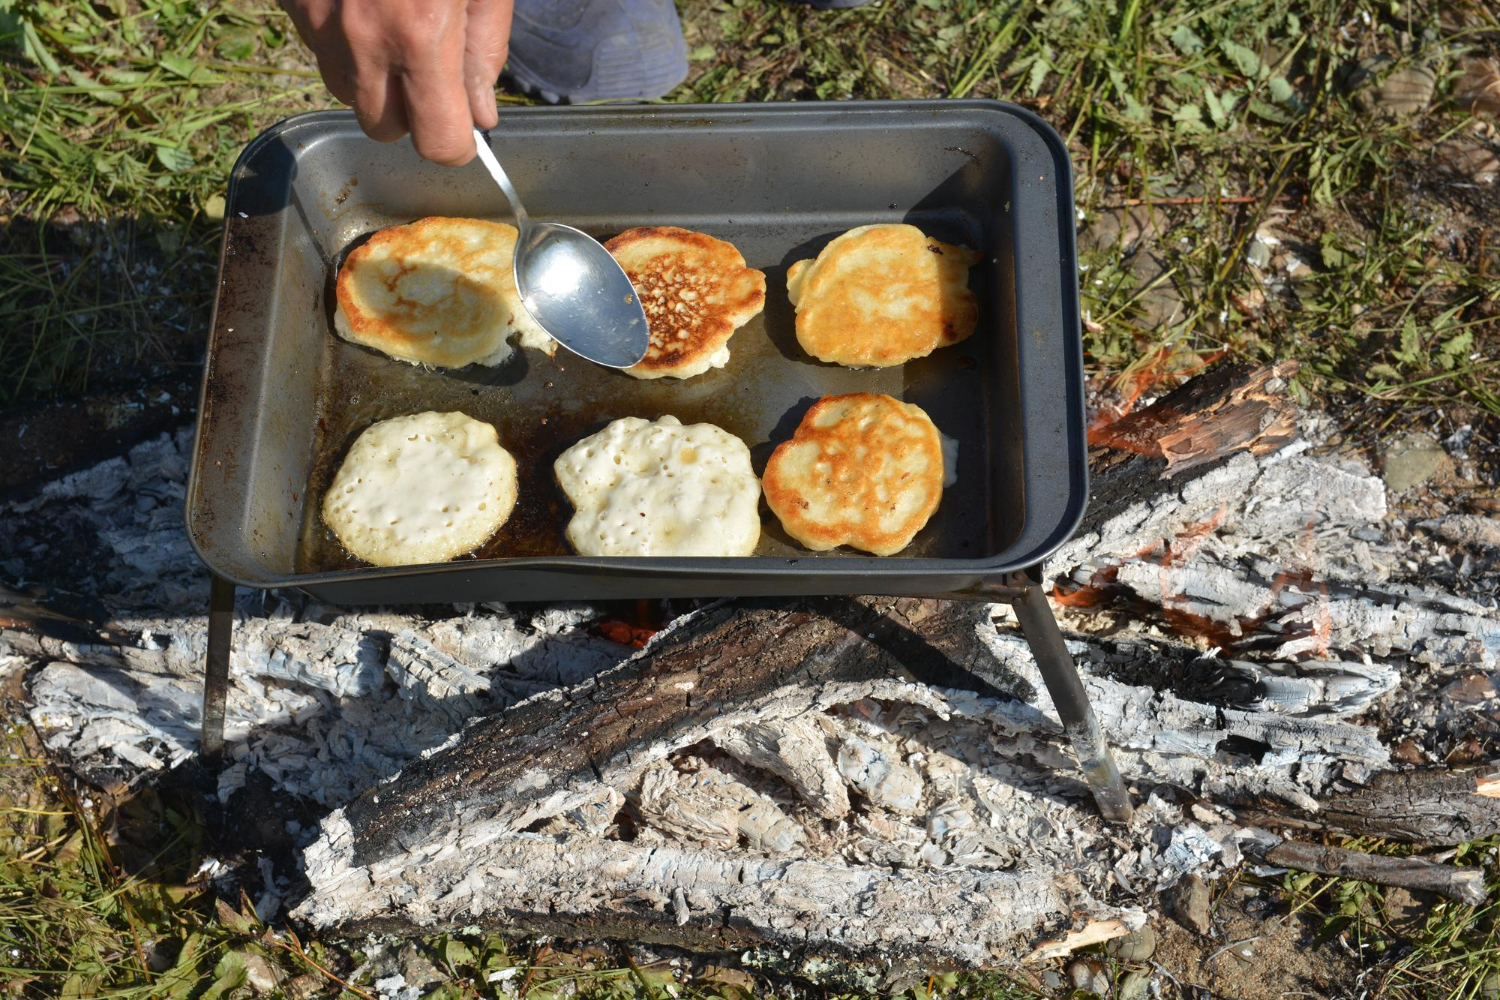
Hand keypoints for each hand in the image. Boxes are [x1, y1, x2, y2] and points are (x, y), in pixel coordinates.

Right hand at [281, 0, 513, 165]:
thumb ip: (486, 49)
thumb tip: (480, 115)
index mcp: (421, 32)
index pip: (437, 142)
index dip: (456, 145)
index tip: (463, 132)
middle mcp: (362, 37)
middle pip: (383, 130)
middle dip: (410, 115)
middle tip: (430, 71)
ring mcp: (319, 19)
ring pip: (345, 92)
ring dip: (371, 80)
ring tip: (393, 28)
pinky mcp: (293, 1)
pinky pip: (318, 49)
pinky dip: (341, 41)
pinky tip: (362, 4)